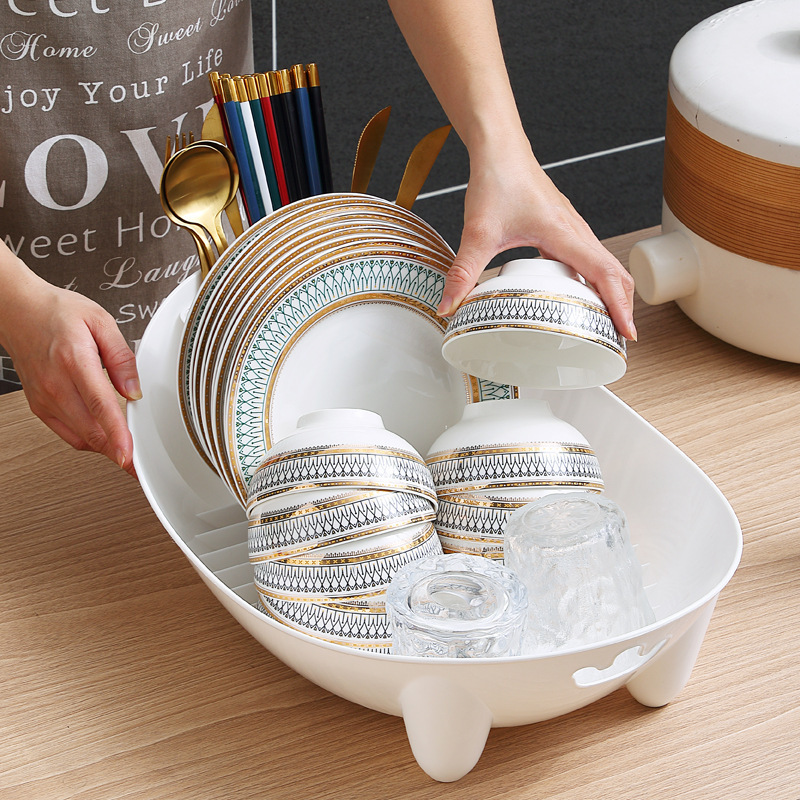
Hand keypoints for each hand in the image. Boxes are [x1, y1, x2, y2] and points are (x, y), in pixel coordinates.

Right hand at [0, 261, 140, 475]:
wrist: (18, 312)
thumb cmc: (57, 313)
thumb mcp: (100, 321)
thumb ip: (122, 357)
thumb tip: (134, 389)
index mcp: (74, 361)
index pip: (100, 405)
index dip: (117, 434)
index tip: (129, 455)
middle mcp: (55, 384)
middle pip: (90, 430)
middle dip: (117, 451)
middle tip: (140, 464)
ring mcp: (44, 398)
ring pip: (79, 437)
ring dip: (105, 449)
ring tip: (127, 452)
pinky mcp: (39, 406)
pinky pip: (67, 433)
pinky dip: (88, 441)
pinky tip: (104, 438)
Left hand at [438, 138, 636, 340]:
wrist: (500, 149)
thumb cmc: (497, 180)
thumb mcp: (478, 232)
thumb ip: (463, 272)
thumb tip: (448, 305)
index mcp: (564, 234)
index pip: (604, 274)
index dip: (619, 307)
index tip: (627, 334)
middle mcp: (576, 231)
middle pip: (615, 273)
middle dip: (623, 308)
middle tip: (618, 341)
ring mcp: (572, 230)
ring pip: (604, 265)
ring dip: (611, 295)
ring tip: (604, 327)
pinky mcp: (562, 229)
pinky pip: (586, 259)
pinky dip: (591, 281)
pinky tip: (575, 298)